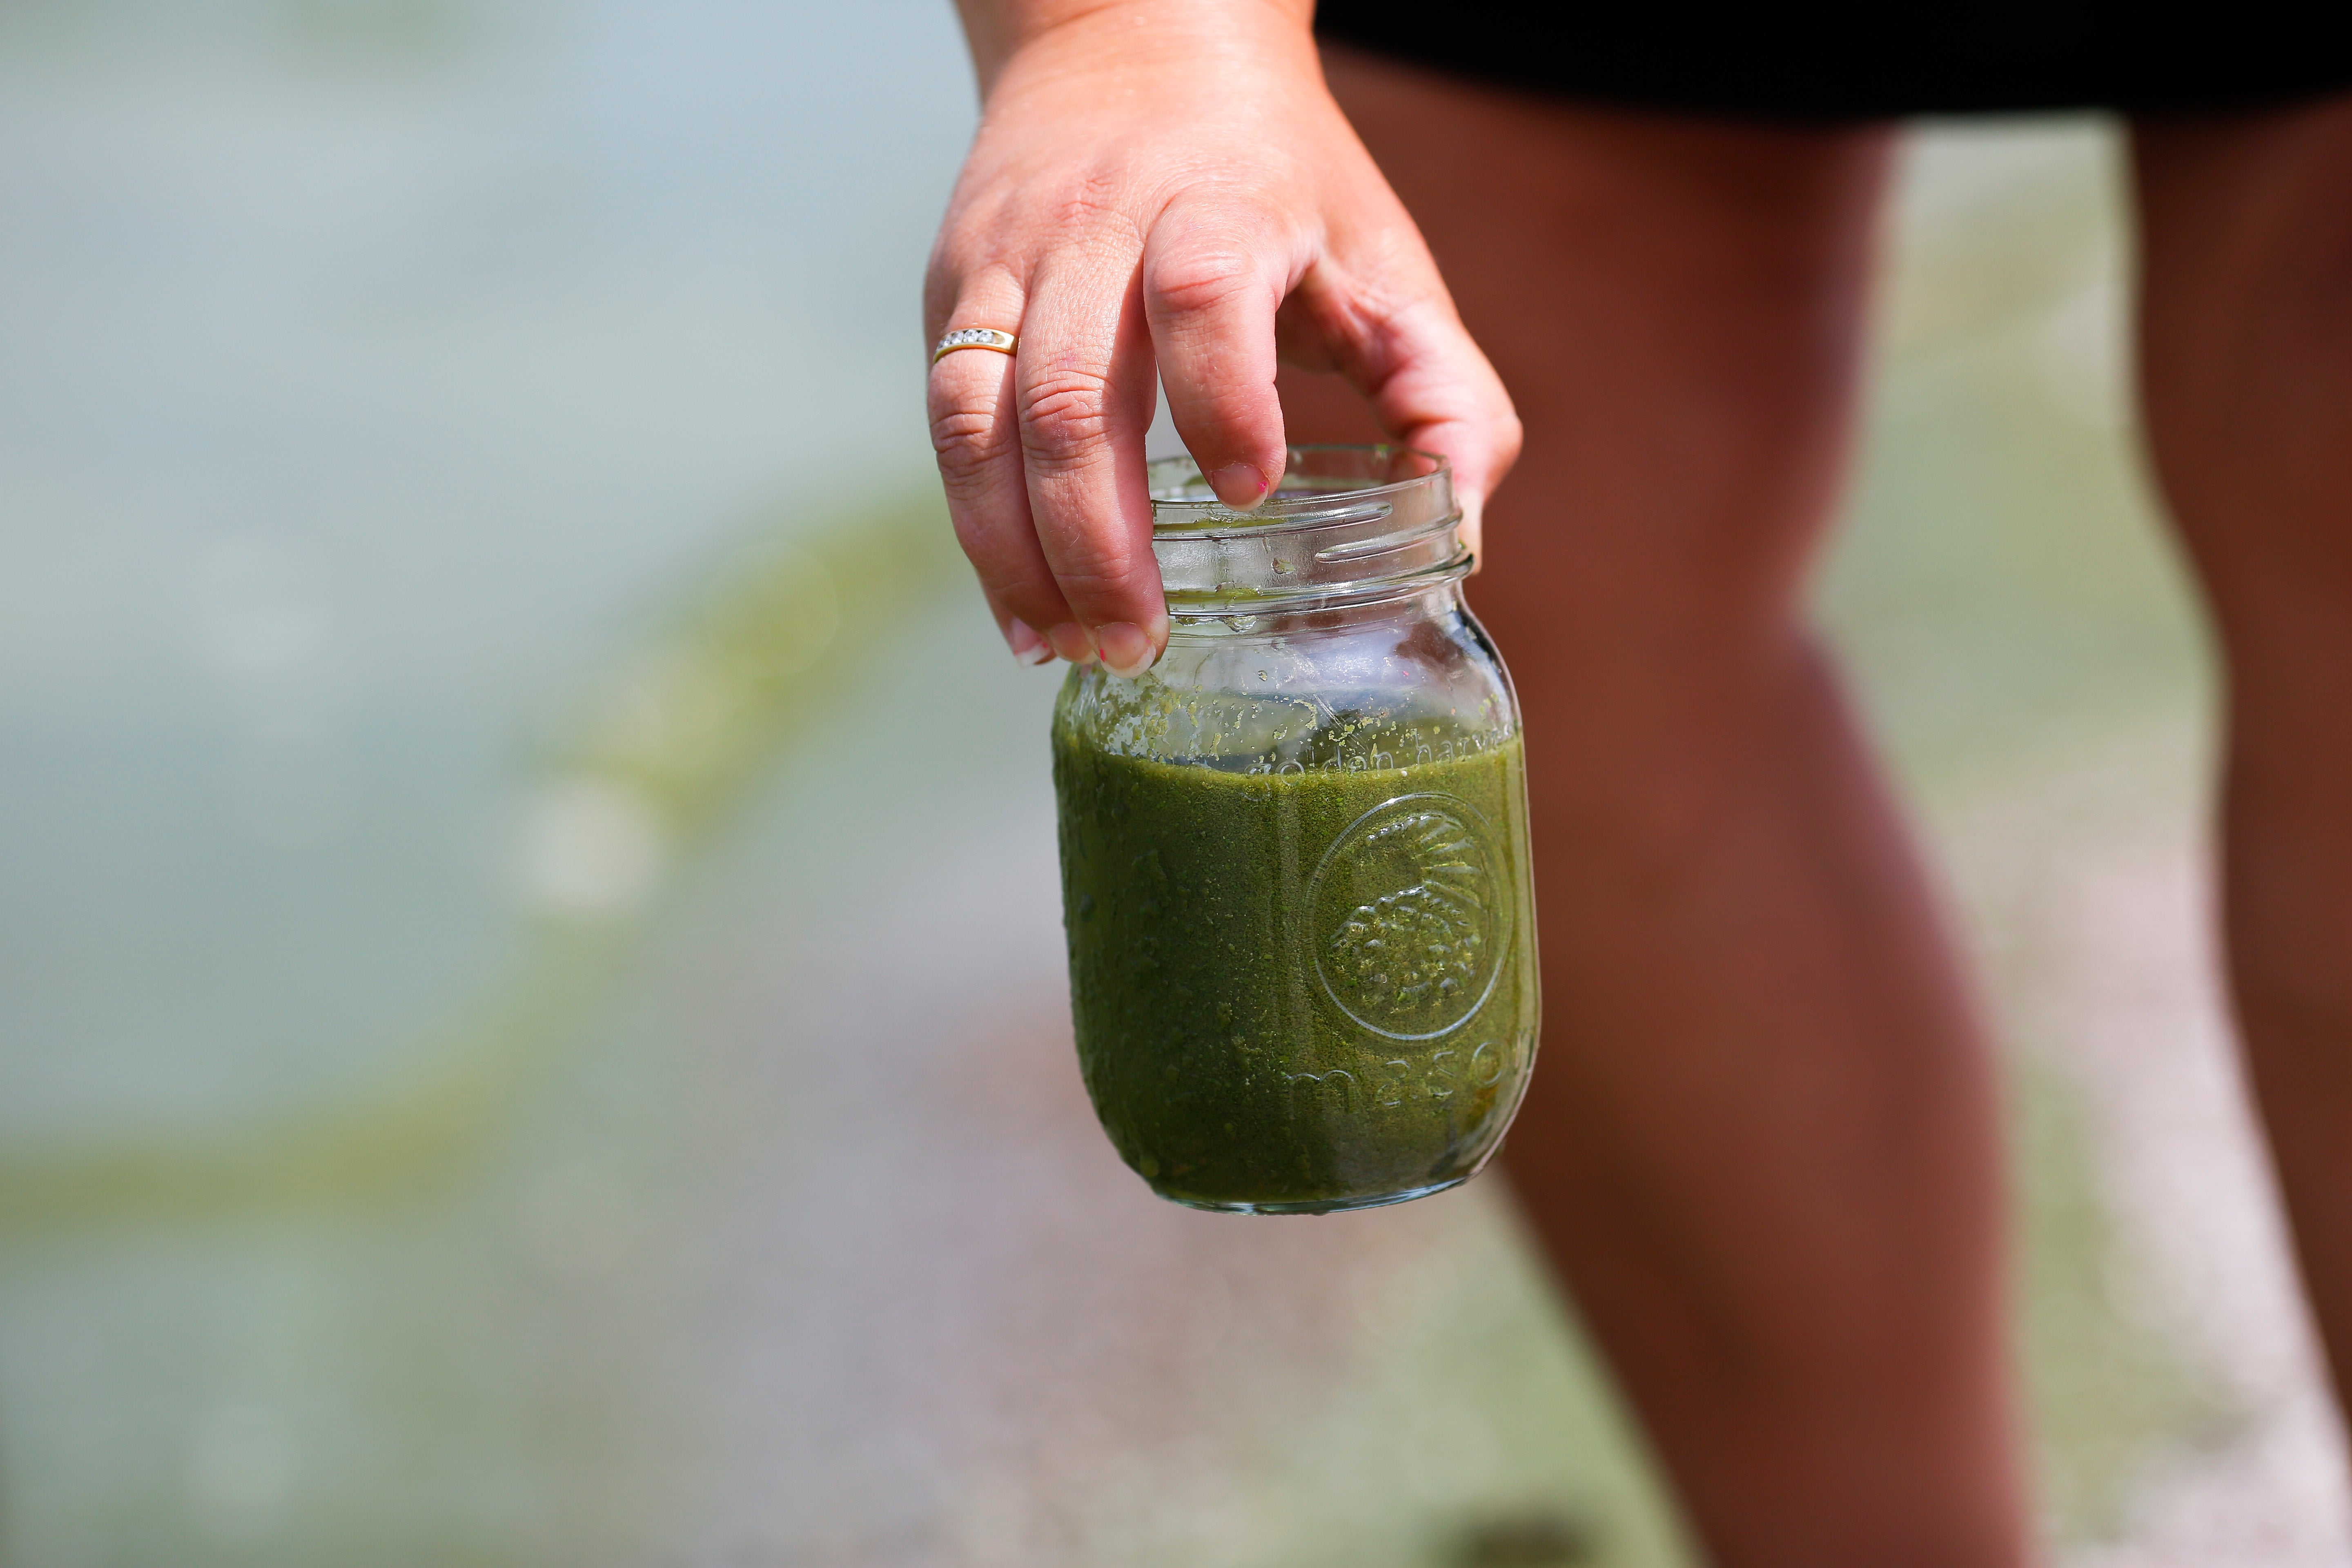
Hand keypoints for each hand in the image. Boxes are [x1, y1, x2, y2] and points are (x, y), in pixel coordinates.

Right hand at [926, 0, 1519, 673]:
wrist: (1133, 41)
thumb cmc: (1279, 179)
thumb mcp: (1383, 256)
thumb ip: (1446, 389)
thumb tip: (1463, 526)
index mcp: (1220, 202)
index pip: (1200, 291)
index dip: (1220, 396)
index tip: (1252, 489)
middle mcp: (1095, 227)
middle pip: (1071, 392)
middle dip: (1099, 539)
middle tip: (1142, 639)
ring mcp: (1006, 261)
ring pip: (981, 421)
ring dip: (1022, 554)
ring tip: (1075, 649)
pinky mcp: (953, 293)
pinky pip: (947, 428)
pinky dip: (981, 533)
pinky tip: (1024, 613)